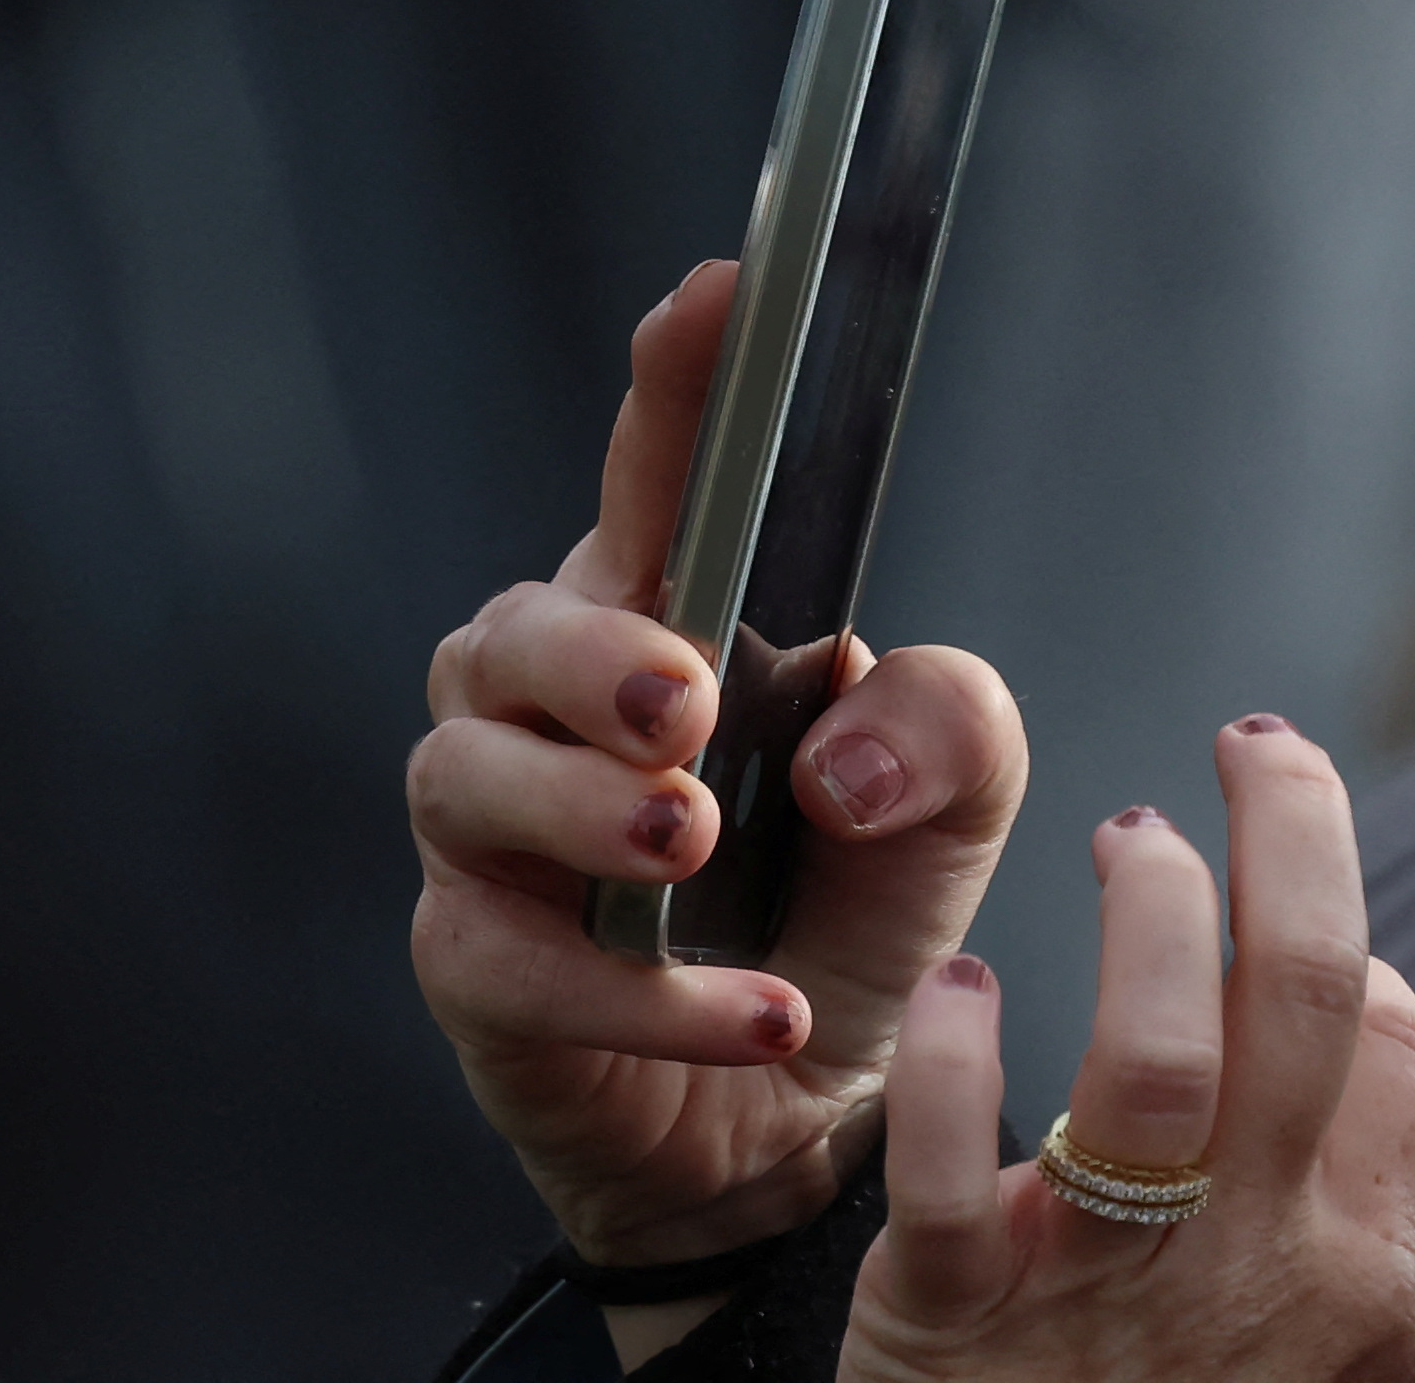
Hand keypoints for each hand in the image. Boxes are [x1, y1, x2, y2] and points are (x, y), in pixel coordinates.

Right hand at [408, 261, 1027, 1276]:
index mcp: (660, 625)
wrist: (785, 1118)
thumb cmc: (836, 916)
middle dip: (593, 655)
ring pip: (469, 781)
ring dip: (585, 810)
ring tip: (688, 845)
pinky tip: (757, 1018)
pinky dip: (635, 993)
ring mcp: (488, 836)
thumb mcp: (942, 815)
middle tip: (686, 703)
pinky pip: (508, 962)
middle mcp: (546, 709)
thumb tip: (835, 753)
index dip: (674, 392)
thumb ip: (947, 730)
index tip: (722, 296)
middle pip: (512, 630)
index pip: (655, 487)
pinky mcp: (468, 964)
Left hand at [842, 721, 1414, 1382]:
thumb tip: (1353, 982)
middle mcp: (1258, 1268)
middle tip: (1245, 750)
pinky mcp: (959, 1318)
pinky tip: (956, 988)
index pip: (1392, 1042)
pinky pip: (962, 1178)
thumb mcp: (1288, 1309)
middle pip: (1305, 1006)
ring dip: (1147, 922)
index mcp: (1353, 1263)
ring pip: (1160, 1065)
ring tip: (1124, 841)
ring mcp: (1112, 1292)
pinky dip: (954, 1067)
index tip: (1280, 799)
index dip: (1341, 892)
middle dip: (1291, 841)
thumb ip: (1328, 1170)